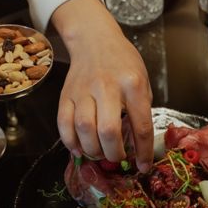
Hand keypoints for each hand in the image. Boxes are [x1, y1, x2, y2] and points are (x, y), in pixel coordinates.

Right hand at [51, 0, 153, 172]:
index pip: (140, 125)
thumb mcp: (142, 82)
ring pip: (84, 129)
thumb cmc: (123, 63)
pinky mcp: (66, 94)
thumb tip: (137, 146)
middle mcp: (107, 87)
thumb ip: (140, 111)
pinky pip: (64, 124)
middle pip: (108, 131)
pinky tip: (79, 149)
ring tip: (99, 153)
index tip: (143, 166)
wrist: (95, 40)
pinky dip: (71, 142)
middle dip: (114, 153)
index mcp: (132, 85)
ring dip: (92, 150)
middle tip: (117, 158)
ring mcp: (83, 90)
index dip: (143, 152)